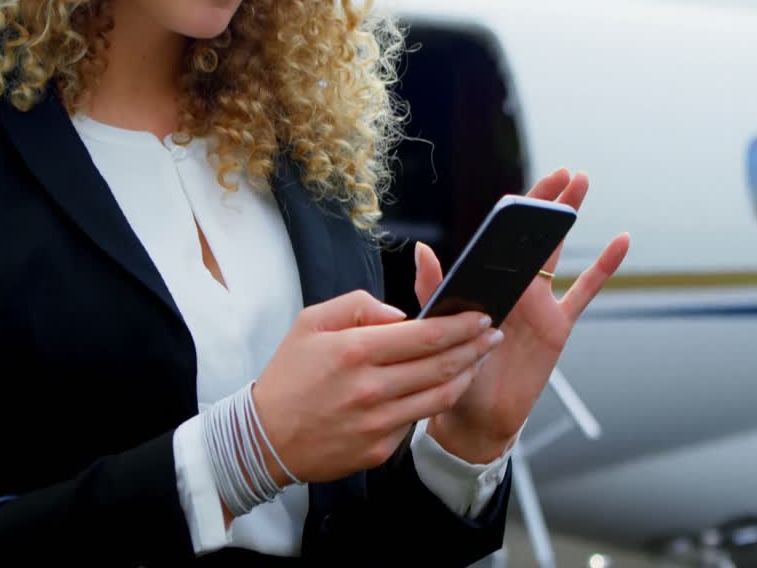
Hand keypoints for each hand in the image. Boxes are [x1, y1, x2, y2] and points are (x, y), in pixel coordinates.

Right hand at [252, 290, 503, 485]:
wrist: (264, 438)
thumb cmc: (289, 376)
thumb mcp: (311, 321)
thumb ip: (359, 306)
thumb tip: (402, 314)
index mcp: (355, 351)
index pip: (426, 335)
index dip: (461, 325)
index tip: (480, 316)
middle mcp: (370, 388)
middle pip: (442, 365)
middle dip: (475, 347)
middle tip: (493, 335)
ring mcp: (377, 423)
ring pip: (440, 397)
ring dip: (466, 376)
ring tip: (478, 359)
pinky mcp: (379, 450)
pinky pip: (416, 422)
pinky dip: (432, 402)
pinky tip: (441, 387)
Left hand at [414, 169, 629, 461]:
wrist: (475, 417)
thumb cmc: (452, 371)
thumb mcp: (437, 328)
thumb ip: (434, 288)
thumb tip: (423, 249)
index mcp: (483, 282)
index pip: (500, 238)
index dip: (514, 213)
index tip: (524, 193)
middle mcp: (511, 286)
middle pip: (533, 234)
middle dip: (547, 201)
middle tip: (564, 171)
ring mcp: (538, 303)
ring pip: (558, 251)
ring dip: (569, 217)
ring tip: (582, 182)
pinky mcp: (558, 325)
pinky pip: (584, 291)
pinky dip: (604, 267)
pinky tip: (620, 240)